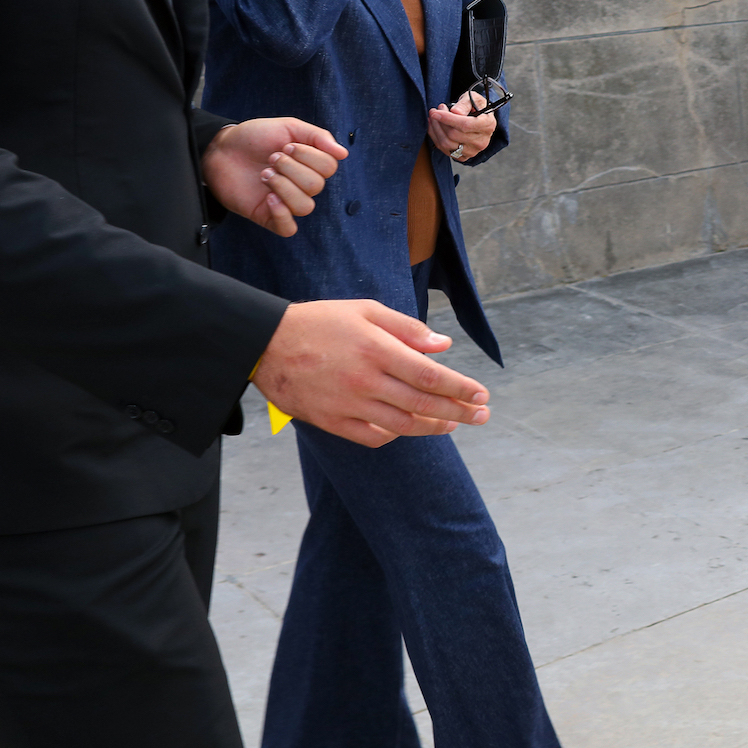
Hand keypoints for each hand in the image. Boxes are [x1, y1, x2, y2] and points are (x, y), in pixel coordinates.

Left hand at [203, 118, 347, 237]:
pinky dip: (282, 214)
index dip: (309, 156)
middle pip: (316, 186)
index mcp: (310, 165)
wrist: (220, 149)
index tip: (285, 146)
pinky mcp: (268, 217)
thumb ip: (317, 136)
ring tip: (264, 175)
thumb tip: (343, 154)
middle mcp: (301, 186)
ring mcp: (286, 202)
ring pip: (304, 207)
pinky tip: (268, 198)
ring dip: (283, 187)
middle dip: (291, 169)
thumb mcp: (288, 127)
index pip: (328, 168)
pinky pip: (288, 228)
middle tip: (271, 158)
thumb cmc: (254, 137)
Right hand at [252, 299, 490, 447]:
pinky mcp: (331, 421)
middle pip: (424, 404)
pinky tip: (409, 430)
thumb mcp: (365, 311)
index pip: (431, 375)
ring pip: (403, 425)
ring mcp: (348, 405)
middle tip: (483, 415)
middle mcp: (366, 381)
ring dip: (434, 427)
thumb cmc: (319, 321)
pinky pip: (372, 437)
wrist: (265, 343)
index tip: (482, 394)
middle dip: (459, 411)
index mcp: (377, 350)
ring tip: (455, 424)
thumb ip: (407, 328)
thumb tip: (444, 345)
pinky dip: (395, 436)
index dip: (461, 388)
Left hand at [428, 90, 496, 162]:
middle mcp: (482, 141)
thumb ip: (465, 103)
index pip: (465, 125)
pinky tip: (435, 127)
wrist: (479, 119)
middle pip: (453, 135)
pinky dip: (436, 137)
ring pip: (447, 143)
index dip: (448, 119)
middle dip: (439, 122)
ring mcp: (473, 151)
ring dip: (435, 129)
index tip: (435, 112)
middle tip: (435, 110)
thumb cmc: (476, 107)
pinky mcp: (464, 157)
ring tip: (433, 118)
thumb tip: (455, 111)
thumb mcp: (473, 98)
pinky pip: (444, 150)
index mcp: (488, 125)